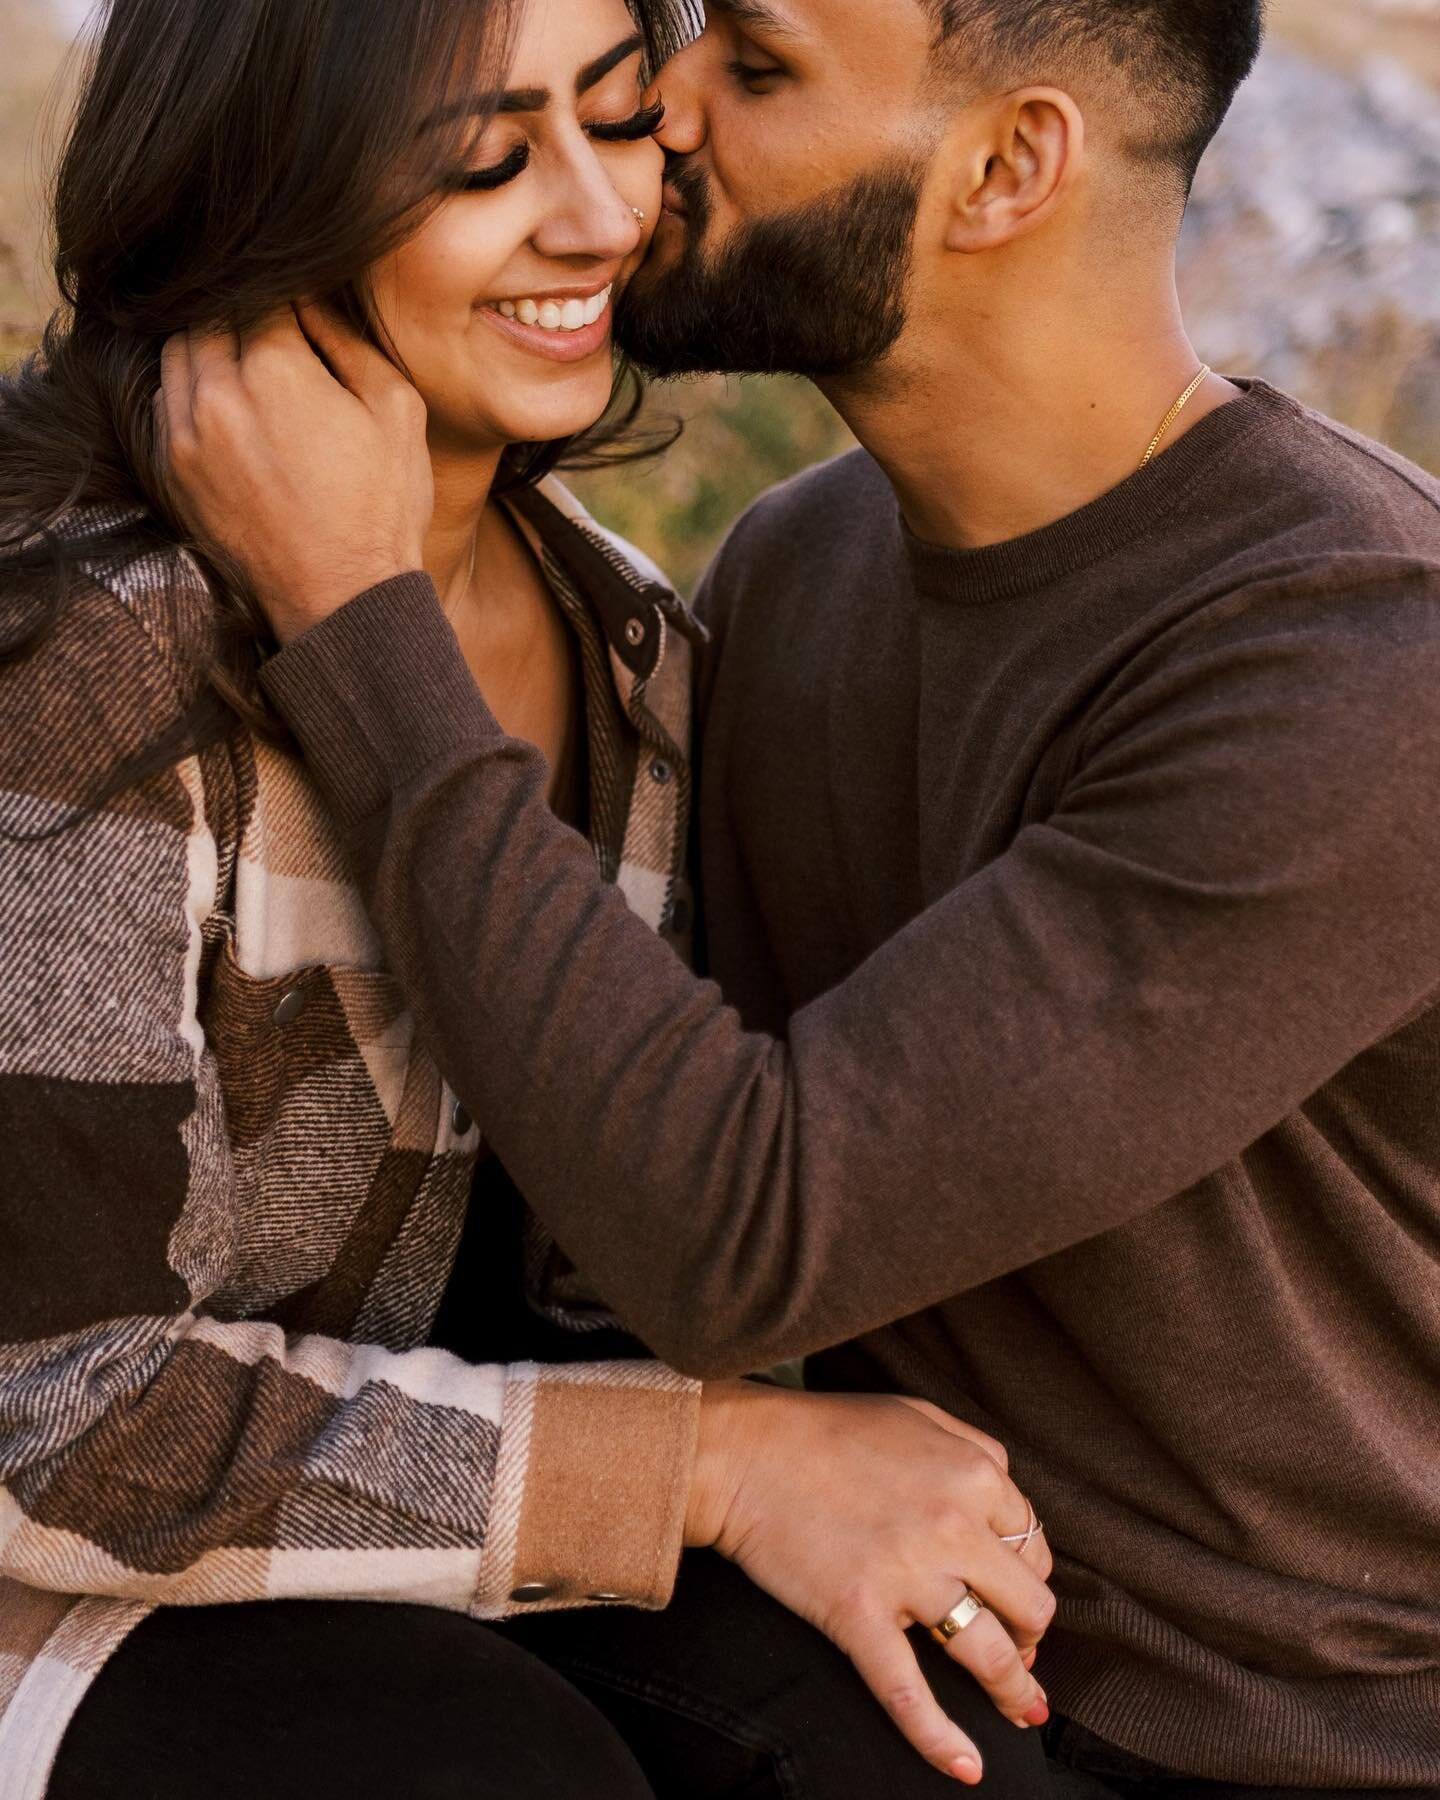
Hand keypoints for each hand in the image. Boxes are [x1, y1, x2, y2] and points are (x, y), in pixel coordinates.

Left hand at [156, 307, 433, 641]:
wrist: (342, 597)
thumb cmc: (381, 506)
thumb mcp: (396, 408)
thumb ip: (348, 339)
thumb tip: (310, 298)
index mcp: (273, 367)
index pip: (262, 293)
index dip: (288, 298)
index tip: (306, 314)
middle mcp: (216, 392)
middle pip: (209, 316)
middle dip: (242, 319)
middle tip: (280, 344)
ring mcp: (184, 434)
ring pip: (177, 354)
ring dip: (209, 351)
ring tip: (250, 375)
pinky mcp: (171, 471)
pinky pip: (165, 404)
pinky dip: (190, 394)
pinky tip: (229, 415)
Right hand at [687, 1382, 1054, 1784]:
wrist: (743, 1451)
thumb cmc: (825, 1430)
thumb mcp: (916, 1413)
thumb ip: (973, 1447)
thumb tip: (1006, 1501)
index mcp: (972, 1474)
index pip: (1033, 1544)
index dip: (1027, 1576)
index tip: (1013, 1596)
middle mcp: (953, 1524)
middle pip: (1029, 1603)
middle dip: (1030, 1633)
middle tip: (1018, 1647)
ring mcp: (907, 1573)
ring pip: (989, 1653)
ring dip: (1015, 1689)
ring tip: (1022, 1709)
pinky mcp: (859, 1614)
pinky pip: (909, 1694)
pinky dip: (940, 1740)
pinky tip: (967, 1767)